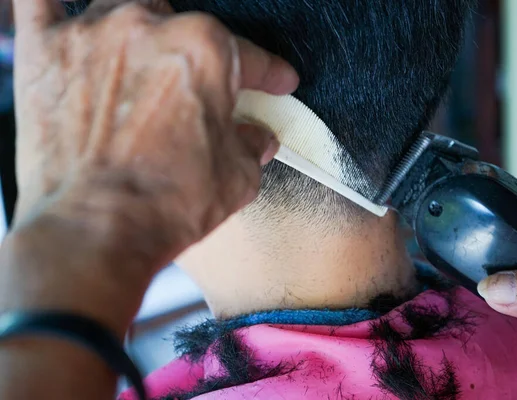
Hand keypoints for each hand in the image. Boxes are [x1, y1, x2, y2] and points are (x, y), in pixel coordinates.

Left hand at [4, 0, 297, 331]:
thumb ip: (252, 145)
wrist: (94, 232)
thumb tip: (256, 137)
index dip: (269, 73)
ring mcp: (91, 34)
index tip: (276, 81)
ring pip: (123, 8)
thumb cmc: (166, 205)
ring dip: (139, 34)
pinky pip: (40, 4)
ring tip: (141, 65)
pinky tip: (72, 26)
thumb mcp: (238, 178)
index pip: (249, 56)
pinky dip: (55, 9)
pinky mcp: (43, 53)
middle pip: (183, 24)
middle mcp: (149, 28)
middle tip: (197, 91)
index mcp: (205, 52)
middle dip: (197, 56)